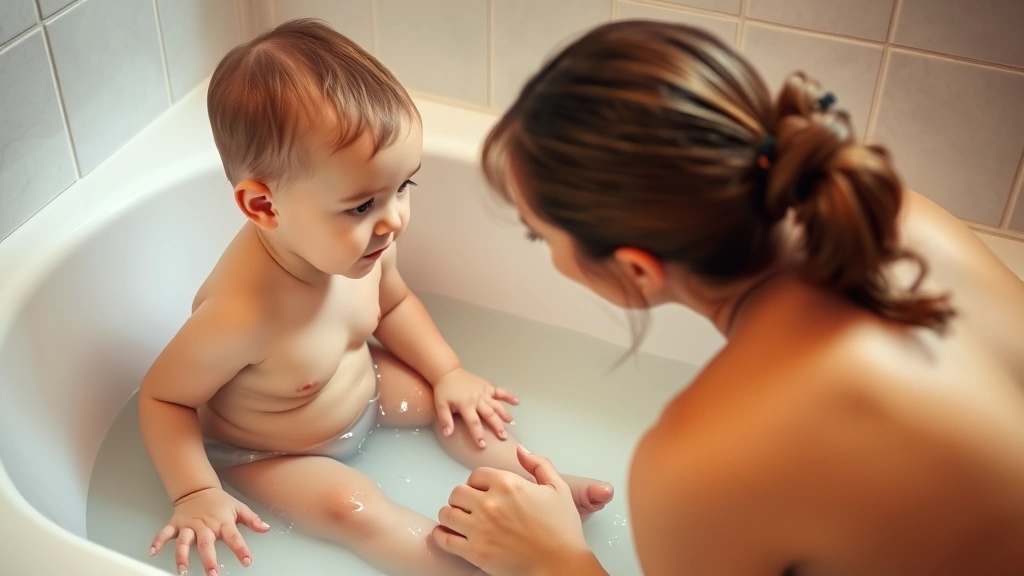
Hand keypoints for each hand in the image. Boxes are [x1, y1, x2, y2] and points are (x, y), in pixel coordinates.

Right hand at [148, 487, 270, 574]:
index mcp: (222, 522)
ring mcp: (188, 525)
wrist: (198, 489)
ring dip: (182, 556)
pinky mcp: (175, 524)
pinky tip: (152, 552)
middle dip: (209, 560)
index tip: (247, 561)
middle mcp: (205, 526)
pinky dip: (158, 541)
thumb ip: (252, 520)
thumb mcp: (238, 508)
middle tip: (213, 574)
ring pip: (184, 542)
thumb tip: (266, 528)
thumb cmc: (219, 502)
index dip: (241, 549)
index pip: (234, 537)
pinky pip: (164, 533)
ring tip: (183, 569)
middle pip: (207, 544)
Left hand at [433, 367, 518, 446]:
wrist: (448, 372)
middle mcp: (477, 399)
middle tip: (503, 437)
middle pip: (489, 415)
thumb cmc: (444, 390)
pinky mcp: (487, 386)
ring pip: (497, 405)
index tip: (483, 445)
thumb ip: (445, 419)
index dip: (478, 435)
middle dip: (497, 426)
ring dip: (505, 414)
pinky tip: (517, 402)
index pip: (473, 423)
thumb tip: (448, 434)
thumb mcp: (440, 405)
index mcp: (466, 405)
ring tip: (512, 424)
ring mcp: (484, 392)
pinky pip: (500, 392)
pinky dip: (508, 396)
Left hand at [433, 446, 593, 575]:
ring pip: (447, 513)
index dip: (479, 482)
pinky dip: (441, 534)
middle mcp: (490, 504)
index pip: (476, 475)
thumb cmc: (562, 529)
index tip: (483, 490)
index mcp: (508, 484)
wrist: (561, 564)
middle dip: (463, 497)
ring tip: (460, 518)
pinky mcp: (475, 553)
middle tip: (471, 506)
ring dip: (451, 514)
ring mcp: (480, 529)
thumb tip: (520, 450)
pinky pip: (444, 539)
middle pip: (458, 492)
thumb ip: (538, 464)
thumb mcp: (558, 488)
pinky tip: (448, 533)